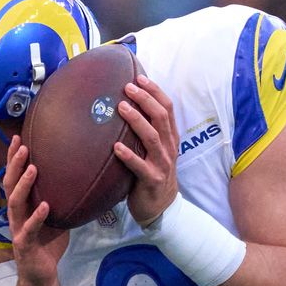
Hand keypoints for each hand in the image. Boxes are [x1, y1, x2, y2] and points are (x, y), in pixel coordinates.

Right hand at [2, 135, 68, 285]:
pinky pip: (28, 229)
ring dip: (23, 185)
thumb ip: (63, 200)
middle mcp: (15, 215)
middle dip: (14, 164)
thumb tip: (86, 178)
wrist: (41, 276)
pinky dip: (36, 217)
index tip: (18, 137)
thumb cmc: (48, 245)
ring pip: (15, 203)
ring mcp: (17, 230)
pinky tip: (45, 205)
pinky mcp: (24, 245)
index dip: (14, 159)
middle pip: (9, 185)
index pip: (14, 178)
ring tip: (33, 168)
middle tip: (23, 145)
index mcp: (21, 207)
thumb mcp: (57, 218)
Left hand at [114, 75, 179, 225]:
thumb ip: (146, 131)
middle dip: (145, 99)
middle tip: (127, 87)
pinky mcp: (152, 180)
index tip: (139, 77)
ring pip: (152, 137)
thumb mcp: (155, 150)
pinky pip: (139, 166)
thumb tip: (125, 107)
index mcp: (170, 137)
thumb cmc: (153, 174)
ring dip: (136, 121)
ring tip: (121, 107)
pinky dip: (128, 156)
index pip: (167, 108)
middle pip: (160, 117)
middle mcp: (169, 147)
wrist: (162, 208)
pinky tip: (116, 148)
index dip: (155, 91)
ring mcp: (162, 164)